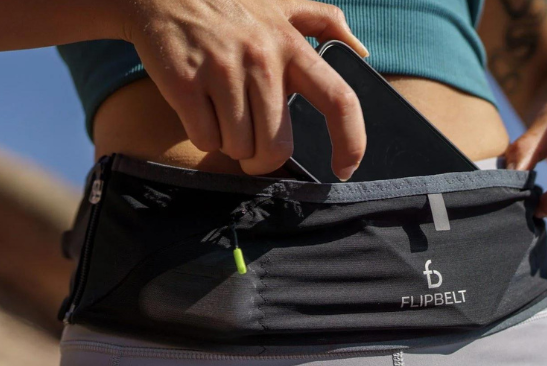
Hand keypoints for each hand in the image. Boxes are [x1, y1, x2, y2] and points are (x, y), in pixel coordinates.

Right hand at [119, 0, 368, 178]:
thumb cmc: (227, 4)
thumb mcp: (279, 3)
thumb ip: (324, 23)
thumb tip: (361, 51)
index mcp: (291, 45)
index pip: (339, 100)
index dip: (350, 142)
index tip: (344, 168)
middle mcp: (261, 59)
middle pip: (276, 147)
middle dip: (262, 160)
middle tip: (252, 148)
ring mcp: (221, 72)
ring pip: (238, 148)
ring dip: (231, 145)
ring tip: (222, 115)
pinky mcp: (185, 83)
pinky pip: (205, 139)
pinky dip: (204, 136)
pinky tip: (199, 110)